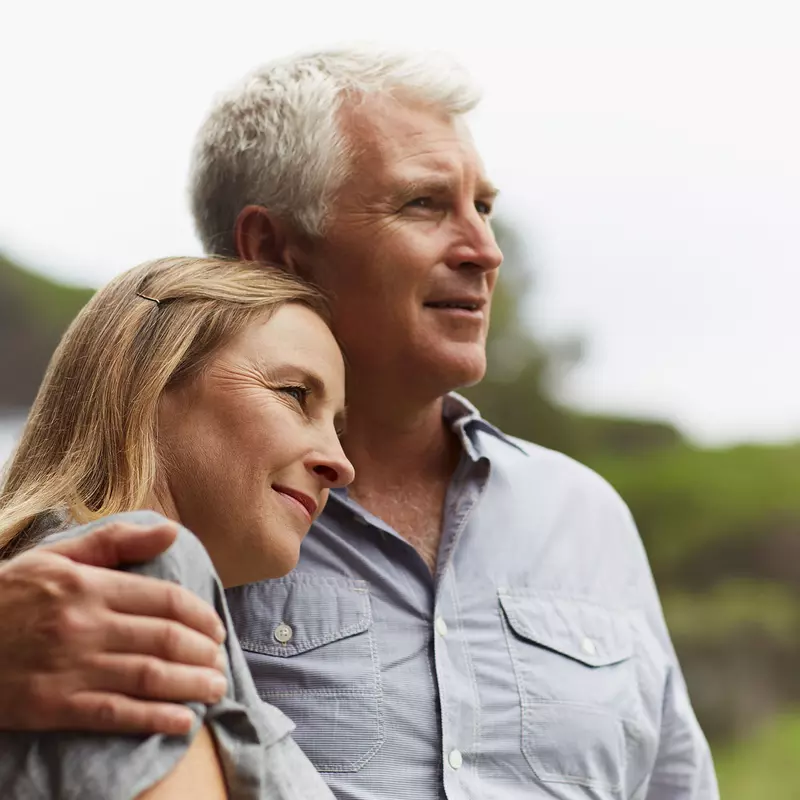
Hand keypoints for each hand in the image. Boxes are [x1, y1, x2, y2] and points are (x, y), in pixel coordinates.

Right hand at [0, 520, 227, 734]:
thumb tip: (172, 531)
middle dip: (204, 653)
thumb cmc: (9, 595)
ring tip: (215, 688)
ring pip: (149, 677)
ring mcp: (70, 668)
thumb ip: (117, 540)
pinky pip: (117, 714)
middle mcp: (85, 625)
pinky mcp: (54, 706)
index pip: (166, 600)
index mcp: (89, 586)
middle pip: (165, 639)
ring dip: (192, 685)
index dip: (201, 616)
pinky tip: (184, 721)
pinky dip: (156, 719)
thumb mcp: (58, 556)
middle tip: (221, 662)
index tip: (217, 629)